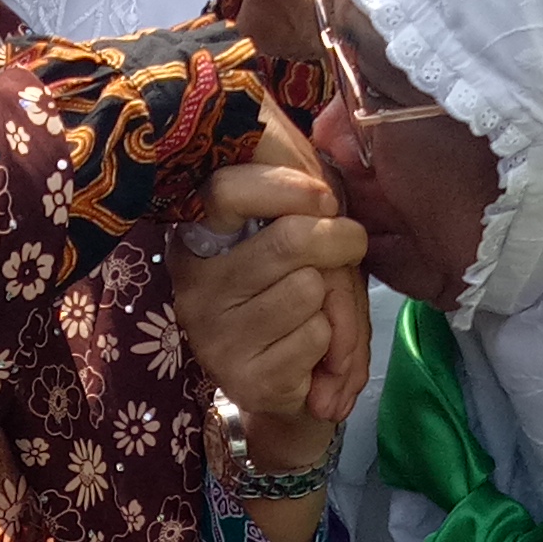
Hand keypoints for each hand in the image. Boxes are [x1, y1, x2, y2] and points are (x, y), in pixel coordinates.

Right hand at [177, 170, 367, 455]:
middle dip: (340, 241)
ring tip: (318, 312)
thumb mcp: (293, 231)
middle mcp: (193, 285)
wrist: (291, 388)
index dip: (284, 186)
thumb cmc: (296, 291)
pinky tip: (312, 352)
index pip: (224, 192)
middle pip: (289, 240)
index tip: (326, 197)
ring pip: (308, 289)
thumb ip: (299, 196)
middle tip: (349, 247)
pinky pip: (315, 336)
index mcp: (196, 236)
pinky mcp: (245, 380)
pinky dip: (333, 342)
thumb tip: (327, 153)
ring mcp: (214, 336)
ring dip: (333, 300)